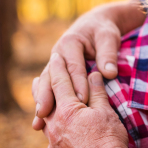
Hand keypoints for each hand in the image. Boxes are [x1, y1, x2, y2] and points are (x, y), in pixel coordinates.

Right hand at [32, 4, 125, 129]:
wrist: (95, 24)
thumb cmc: (103, 32)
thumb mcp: (108, 38)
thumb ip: (108, 54)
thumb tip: (109, 73)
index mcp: (71, 42)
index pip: (74, 67)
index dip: (78, 84)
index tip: (82, 101)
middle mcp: (58, 53)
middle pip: (50, 77)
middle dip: (48, 96)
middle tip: (46, 115)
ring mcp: (54, 64)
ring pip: (45, 84)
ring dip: (40, 103)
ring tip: (38, 123)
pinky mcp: (55, 73)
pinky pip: (48, 88)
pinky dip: (43, 103)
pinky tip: (39, 122)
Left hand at [41, 53, 143, 147]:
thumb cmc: (109, 139)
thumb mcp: (106, 111)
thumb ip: (97, 92)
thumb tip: (93, 74)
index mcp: (67, 110)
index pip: (60, 82)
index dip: (58, 68)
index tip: (56, 56)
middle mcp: (54, 126)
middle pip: (45, 102)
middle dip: (41, 89)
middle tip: (36, 79)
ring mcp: (53, 145)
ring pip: (44, 125)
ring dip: (43, 114)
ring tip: (41, 108)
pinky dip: (50, 141)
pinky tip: (52, 142)